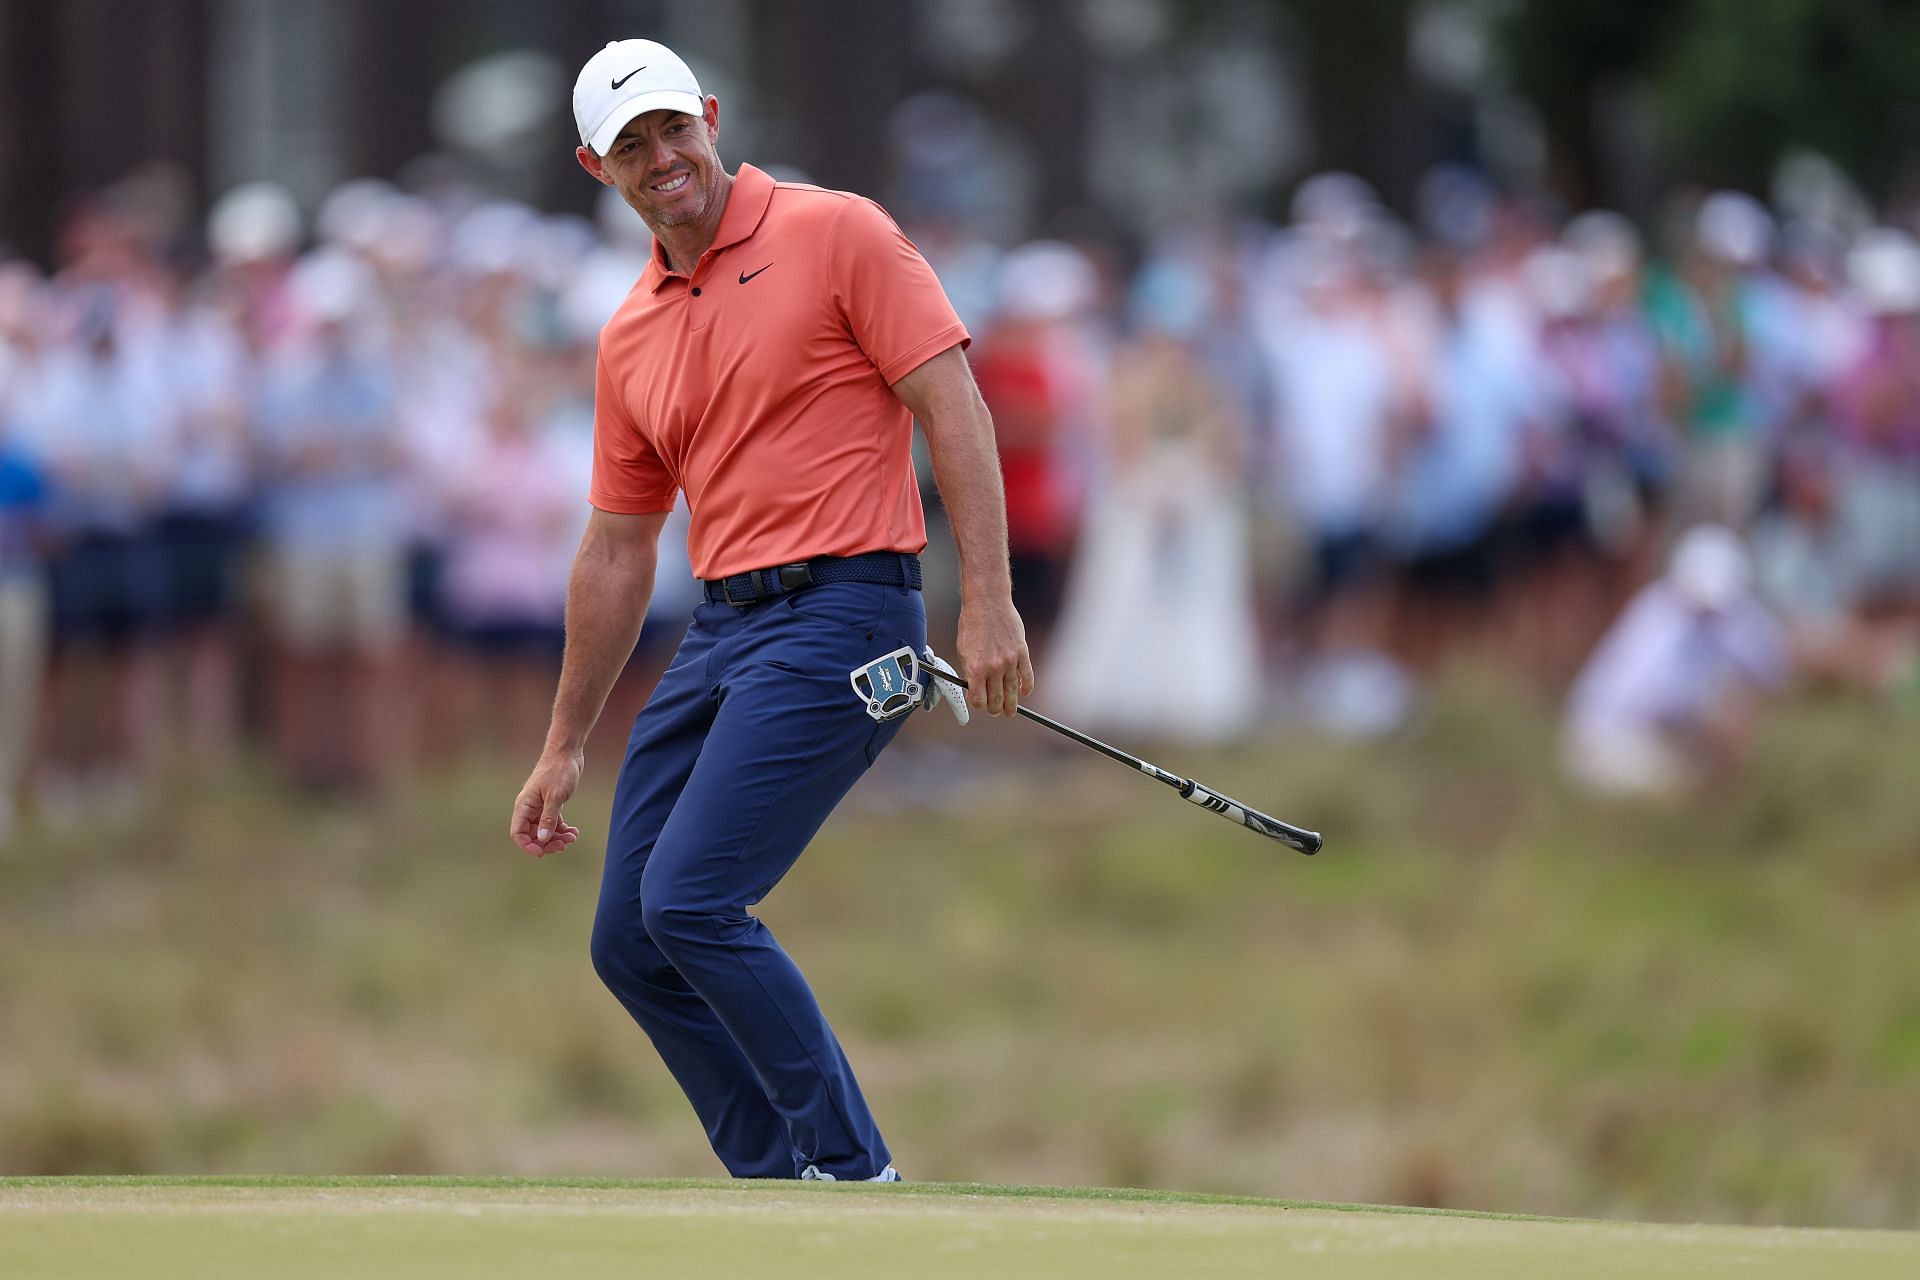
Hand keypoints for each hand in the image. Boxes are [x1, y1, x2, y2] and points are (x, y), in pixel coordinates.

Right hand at [510, 748, 584, 856]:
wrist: (567, 753)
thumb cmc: (558, 771)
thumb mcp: (555, 796)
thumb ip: (548, 819)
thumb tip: (542, 839)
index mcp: (524, 805)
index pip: (518, 833)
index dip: (528, 845)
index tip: (543, 852)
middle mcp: (529, 808)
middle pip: (532, 835)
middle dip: (547, 842)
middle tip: (564, 845)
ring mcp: (540, 807)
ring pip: (544, 830)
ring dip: (557, 837)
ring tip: (573, 837)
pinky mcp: (551, 804)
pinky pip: (554, 823)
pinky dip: (562, 829)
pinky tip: (574, 831)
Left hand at [956, 596, 1033, 716]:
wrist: (988, 603)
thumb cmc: (972, 623)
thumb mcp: (963, 649)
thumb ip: (970, 669)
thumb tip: (974, 685)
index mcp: (975, 668)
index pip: (978, 698)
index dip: (978, 704)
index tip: (979, 703)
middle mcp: (993, 667)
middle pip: (996, 698)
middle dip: (995, 708)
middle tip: (995, 712)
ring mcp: (1010, 661)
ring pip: (1012, 690)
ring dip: (1012, 704)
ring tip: (1011, 712)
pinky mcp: (1022, 652)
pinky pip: (1027, 675)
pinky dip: (1027, 686)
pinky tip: (1024, 692)